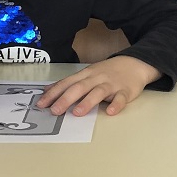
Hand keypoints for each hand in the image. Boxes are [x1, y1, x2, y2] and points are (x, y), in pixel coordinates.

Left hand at [37, 56, 160, 116]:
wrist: (134, 63)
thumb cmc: (107, 72)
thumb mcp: (87, 74)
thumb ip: (70, 83)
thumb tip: (48, 91)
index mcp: (85, 75)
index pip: (67, 83)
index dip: (54, 93)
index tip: (41, 104)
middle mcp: (96, 78)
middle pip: (79, 87)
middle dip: (66, 99)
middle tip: (55, 111)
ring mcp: (111, 84)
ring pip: (98, 92)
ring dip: (87, 102)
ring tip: (78, 113)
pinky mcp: (125, 91)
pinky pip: (120, 98)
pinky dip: (116, 104)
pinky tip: (110, 111)